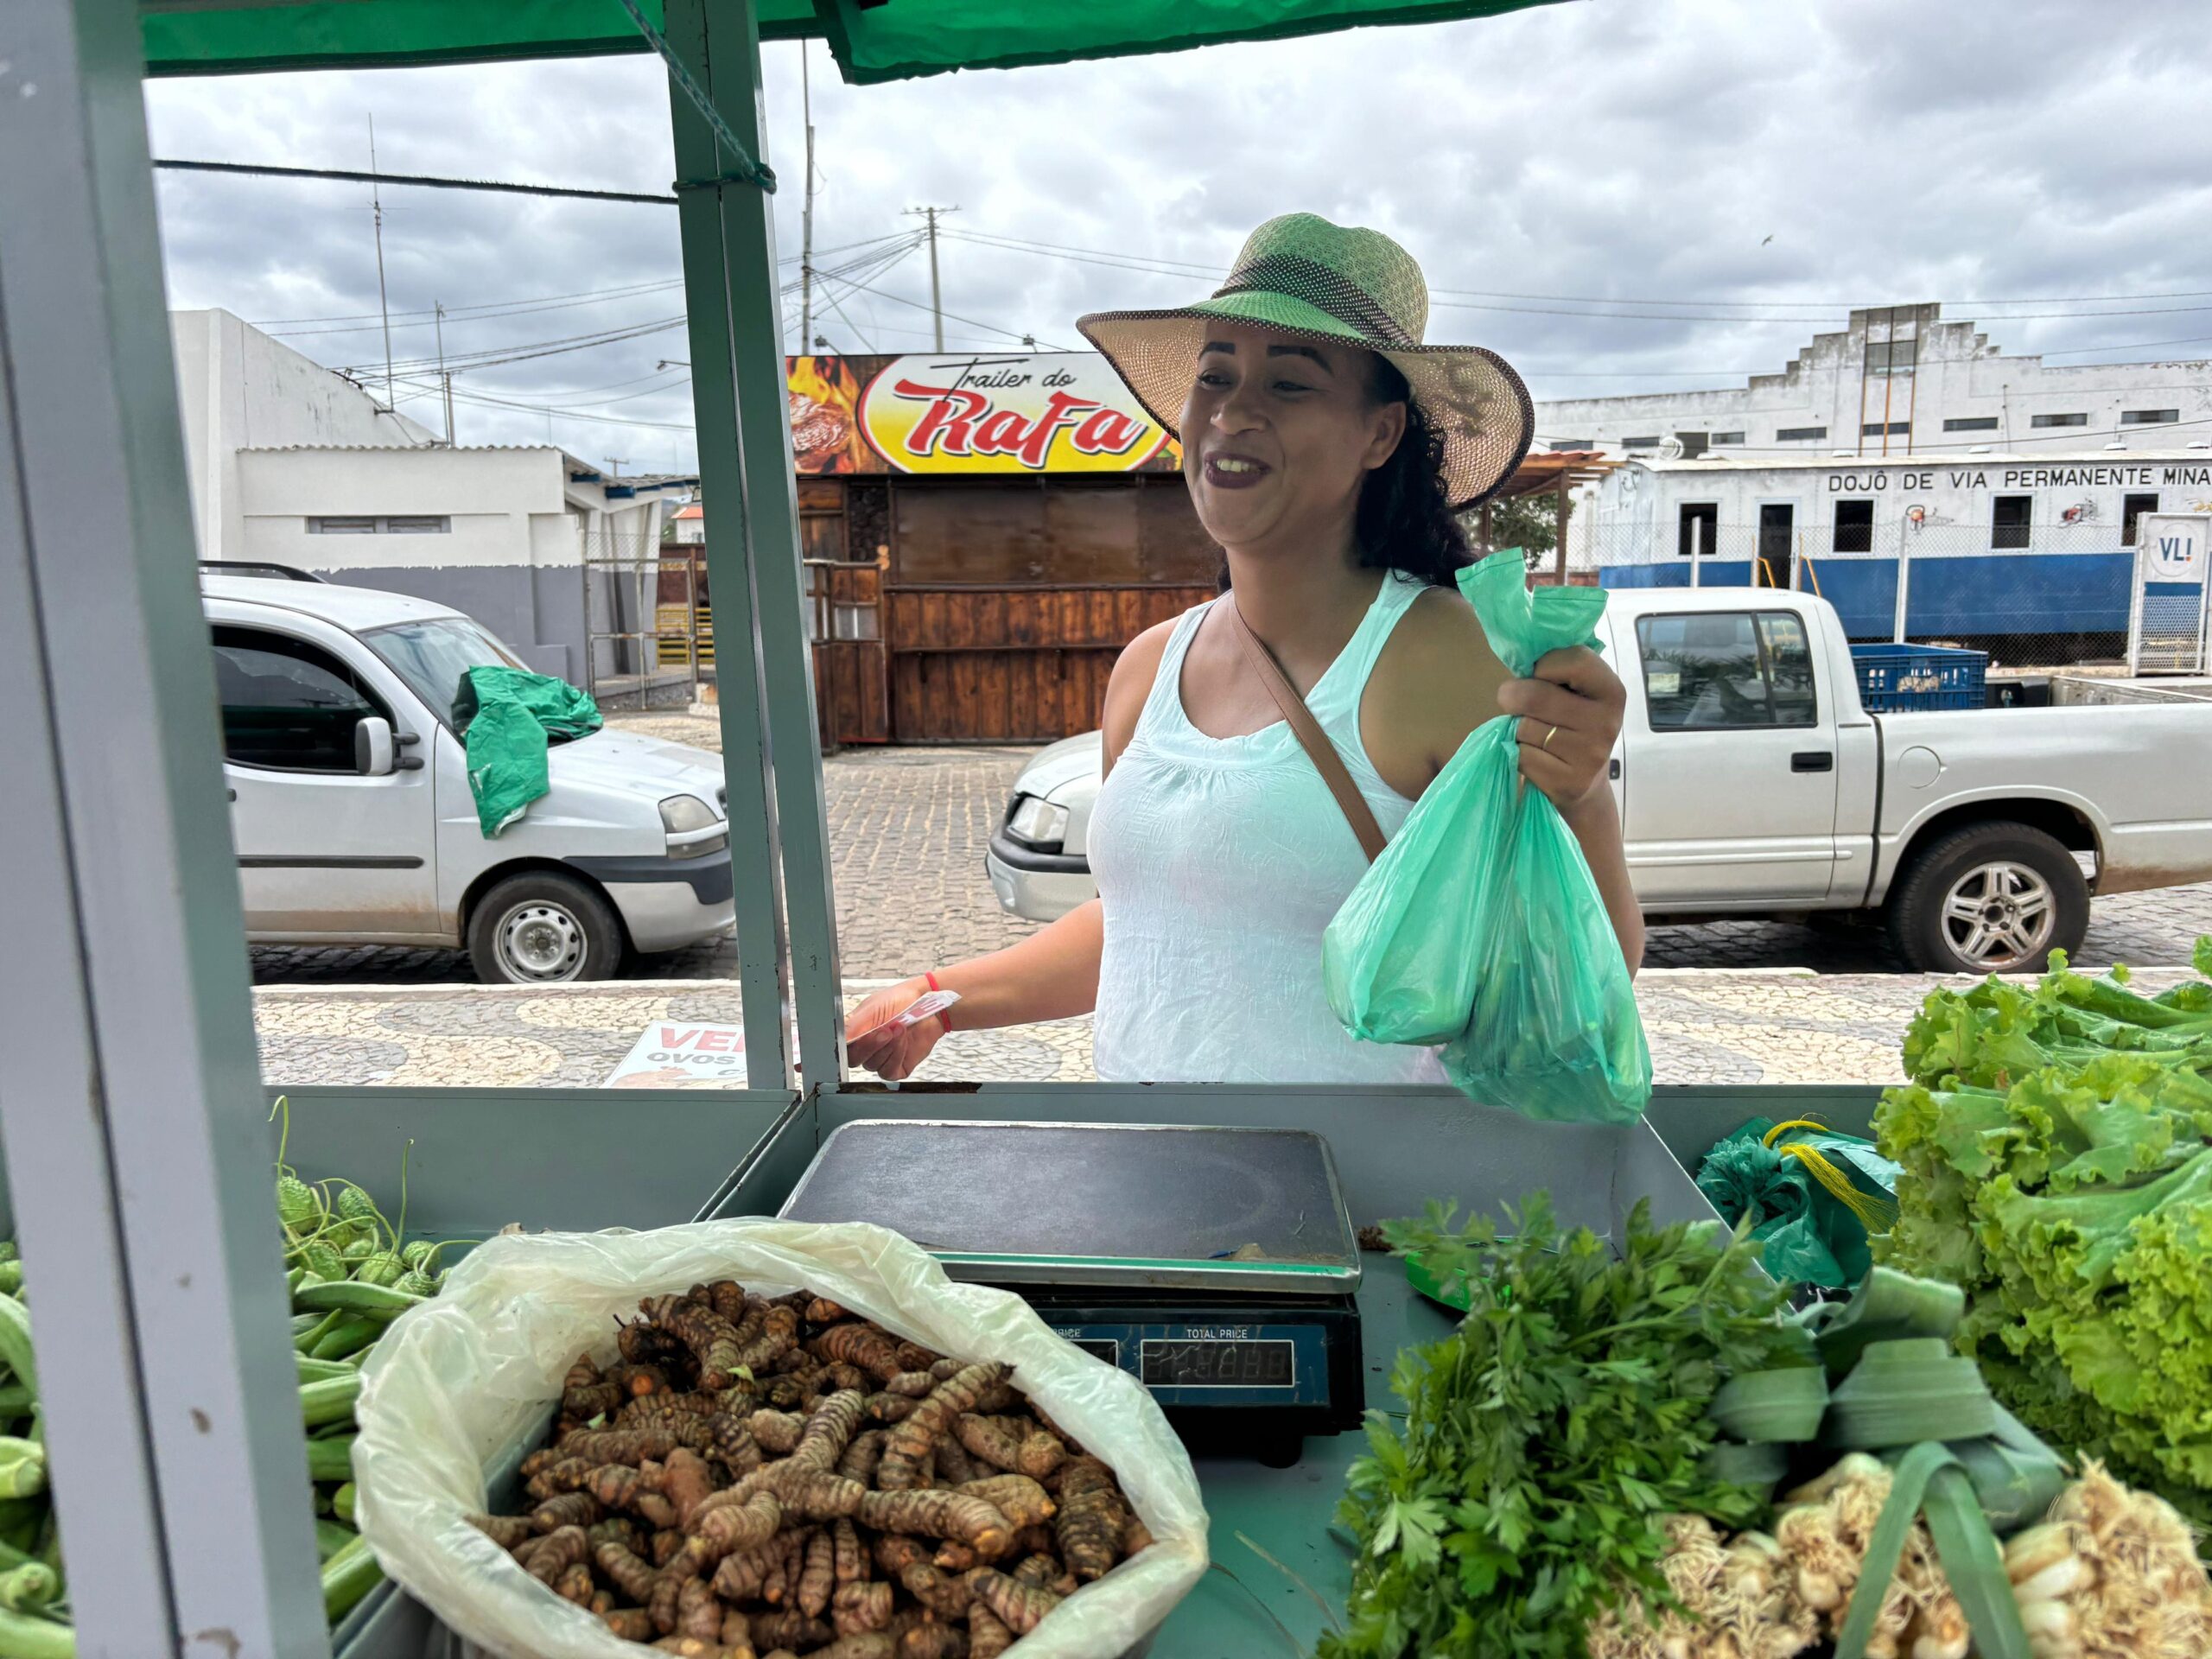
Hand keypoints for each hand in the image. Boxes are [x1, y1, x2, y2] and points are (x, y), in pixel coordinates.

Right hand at [844, 976, 948, 1081]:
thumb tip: (839, 1038)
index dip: (847, 1045)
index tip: (859, 1036)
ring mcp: (880, 1058)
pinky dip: (896, 1055)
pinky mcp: (896, 1067)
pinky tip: (904, 1040)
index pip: (840, 1047)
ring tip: (899, 1028)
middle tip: (885, 1030)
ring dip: (888, 1047)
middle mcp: (866, 1047)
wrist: (928, 1005)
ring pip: (872, 1065)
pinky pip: (888, 1071)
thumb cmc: (900, 1001)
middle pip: (854, 1059)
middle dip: (870, 1045)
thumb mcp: (873, 1008)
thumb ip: (853, 1025)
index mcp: (855, 1032)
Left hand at [1497, 645, 1624, 811]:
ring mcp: (1589, 754)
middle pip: (1536, 696)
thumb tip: (1521, 658)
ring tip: (1530, 732)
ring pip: (1523, 727)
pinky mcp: (1568, 781)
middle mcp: (1606, 722)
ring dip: (1515, 727)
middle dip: (1512, 695)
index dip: (1545, 665)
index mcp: (1612, 691)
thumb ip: (1558, 672)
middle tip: (1510, 700)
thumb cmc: (1572, 726)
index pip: (1574, 659)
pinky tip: (1533, 755)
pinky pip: (1520, 755)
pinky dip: (1515, 752)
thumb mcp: (1578, 694)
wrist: (1586, 784)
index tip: (1539, 675)